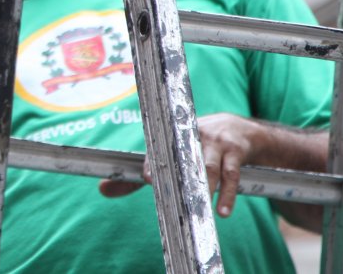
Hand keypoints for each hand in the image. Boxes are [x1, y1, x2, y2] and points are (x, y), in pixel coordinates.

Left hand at [98, 112, 262, 217]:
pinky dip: (228, 194)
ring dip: (206, 189)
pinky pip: (232, 175)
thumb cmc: (195, 145)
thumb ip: (141, 174)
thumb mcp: (172, 153)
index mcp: (172, 135)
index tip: (149, 178)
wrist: (239, 130)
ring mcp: (216, 142)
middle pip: (185, 158)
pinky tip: (222, 212)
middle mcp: (192, 135)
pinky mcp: (235, 152)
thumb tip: (102, 190)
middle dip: (180, 177)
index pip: (159, 147)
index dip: (153, 161)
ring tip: (201, 211)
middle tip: (176, 199)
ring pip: (209, 167)